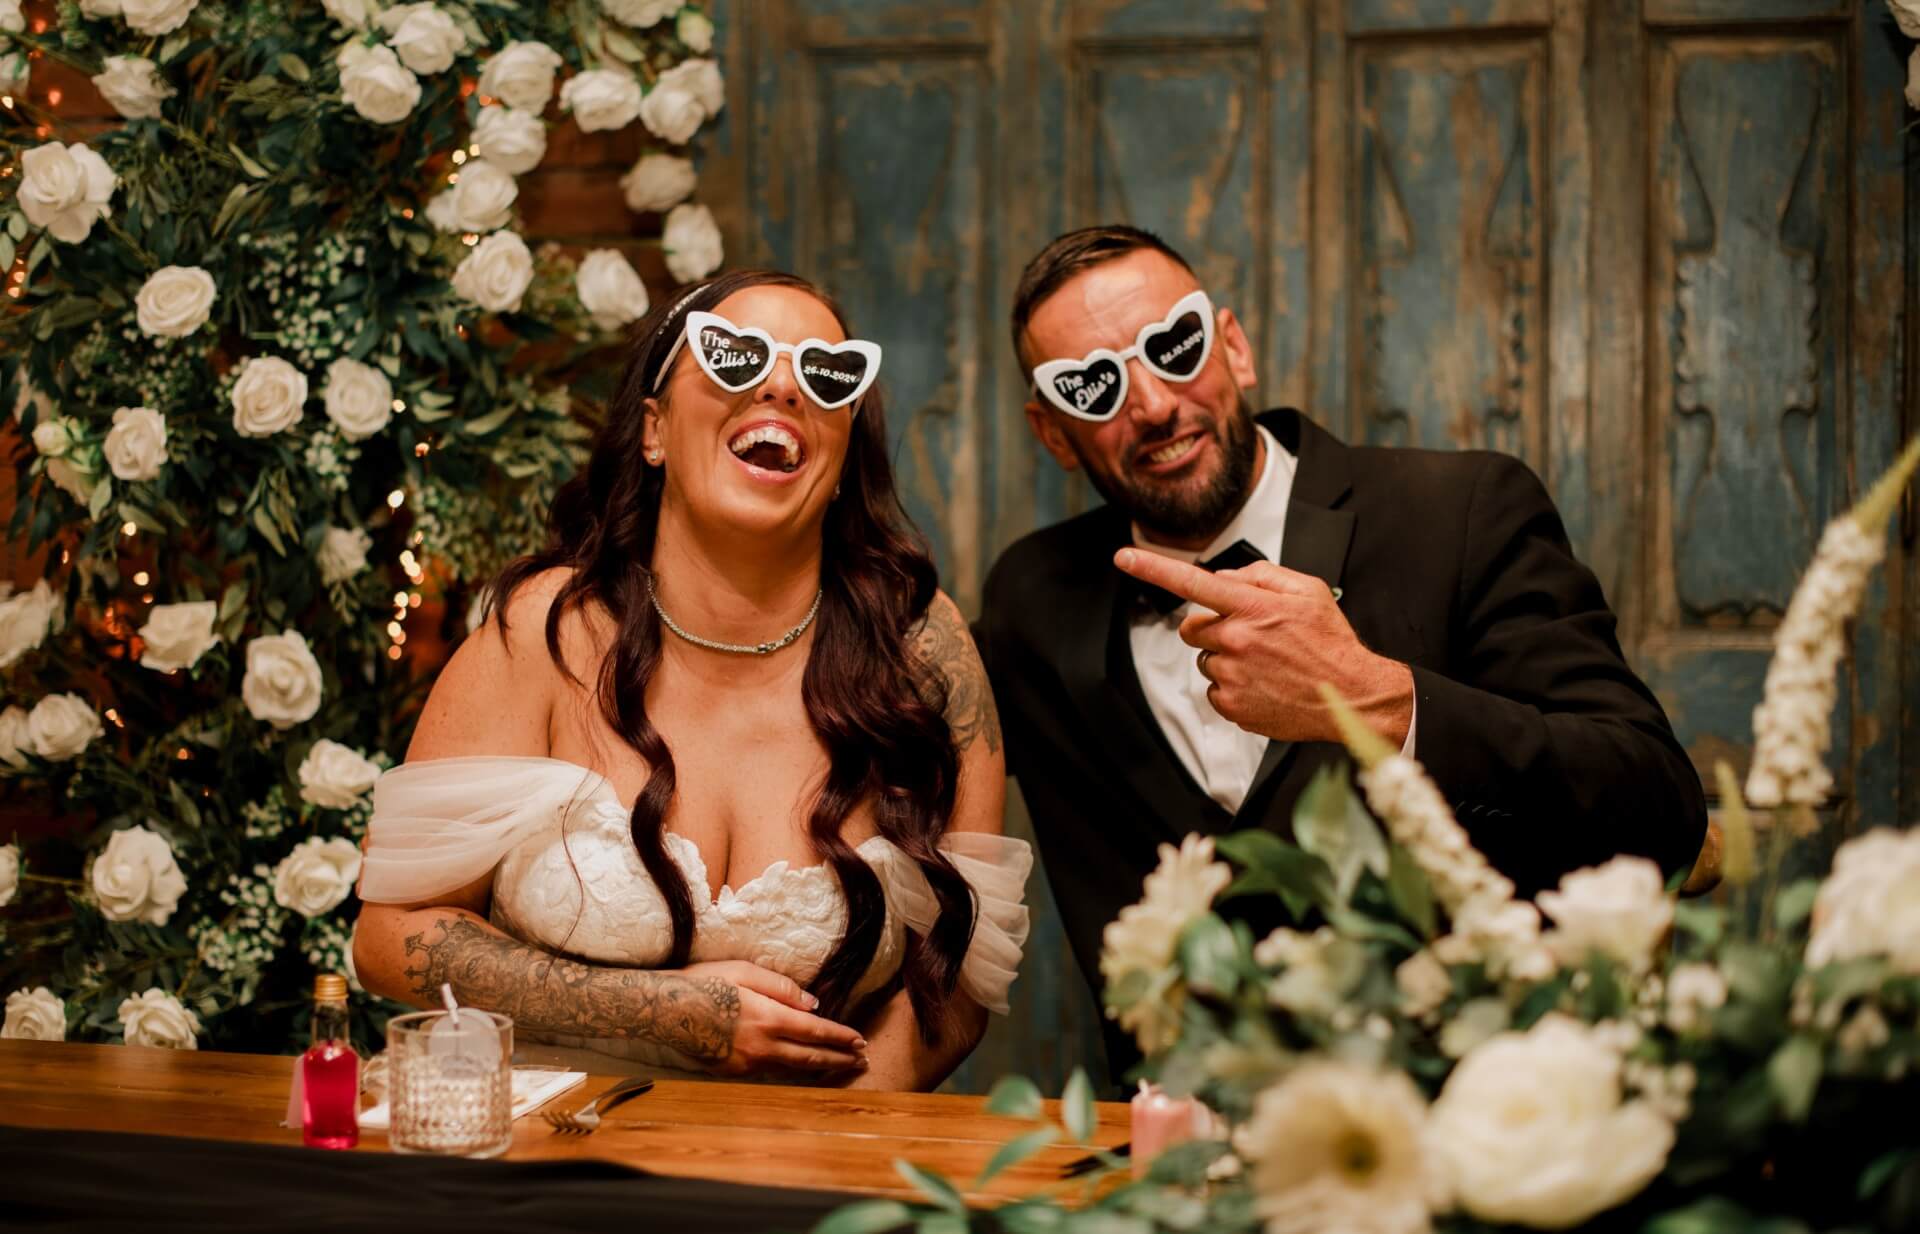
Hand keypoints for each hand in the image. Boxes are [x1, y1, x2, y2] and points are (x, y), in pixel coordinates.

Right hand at [676, 960, 867, 1078]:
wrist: (664, 1009)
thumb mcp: (744, 971)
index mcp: (768, 1018)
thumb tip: (813, 1005)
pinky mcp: (732, 1071)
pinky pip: (770, 1072)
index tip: (859, 1041)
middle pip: (810, 1057)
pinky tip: (803, 1068)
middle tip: (862, 1061)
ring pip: (792, 1069)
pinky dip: (792, 1071)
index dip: (840, 1038)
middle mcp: (761, 1046)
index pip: (815, 1032)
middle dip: (839, 1059)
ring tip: (841, 1067)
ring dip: (820, 1068)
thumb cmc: (703, 982)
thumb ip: (782, 988)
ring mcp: (746, 1063)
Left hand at [1113, 547, 1412, 746]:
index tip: (1123, 557)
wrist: (1352, 696)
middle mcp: (1235, 640)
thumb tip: (1223, 580)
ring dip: (1225, 658)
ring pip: (1204, 659)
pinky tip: (1264, 685)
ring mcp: (1231, 676)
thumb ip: (1261, 576)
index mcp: (1251, 607)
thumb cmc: (1330, 641)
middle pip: (1192, 627)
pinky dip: (1232, 687)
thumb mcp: (1307, 591)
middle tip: (1251, 636)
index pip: (1192, 581)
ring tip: (1266, 664)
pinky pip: (1214, 690)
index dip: (1152, 567)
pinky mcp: (1232, 706)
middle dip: (1212, 628)